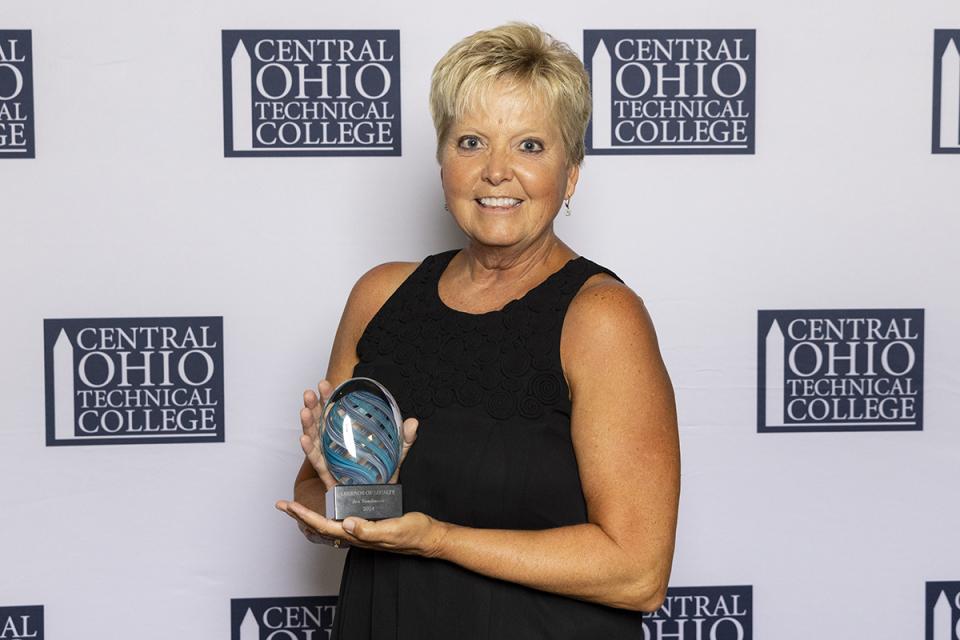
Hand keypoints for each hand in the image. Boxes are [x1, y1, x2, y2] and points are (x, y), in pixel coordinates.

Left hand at [275, 501, 448, 556]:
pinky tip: (327, 500)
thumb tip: (347, 524)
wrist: (428, 538)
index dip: (305, 515)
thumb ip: (370, 530)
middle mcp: (355, 531)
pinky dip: (328, 506)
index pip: (324, 526)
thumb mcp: (393, 531)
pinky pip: (342, 513)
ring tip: (295, 503)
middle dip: (300, 514)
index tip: (289, 505)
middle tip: (282, 505)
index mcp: (358, 535)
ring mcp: (360, 527)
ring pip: (329, 519)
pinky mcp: (367, 519)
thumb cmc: (413, 535)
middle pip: (320, 524)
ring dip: (310, 511)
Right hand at [299, 380, 419, 487]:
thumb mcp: (397, 454)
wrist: (380, 502)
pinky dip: (310, 451)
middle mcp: (336, 446)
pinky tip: (304, 439)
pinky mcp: (330, 476)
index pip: (335, 413)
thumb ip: (405, 439)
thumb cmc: (383, 476)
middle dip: (314, 407)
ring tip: (304, 410)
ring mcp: (331, 460)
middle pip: (321, 423)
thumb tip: (413, 422)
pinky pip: (318, 463)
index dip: (328, 398)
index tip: (324, 384)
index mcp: (348, 436)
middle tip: (310, 393)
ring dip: (308, 425)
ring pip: (315, 440)